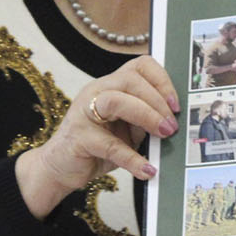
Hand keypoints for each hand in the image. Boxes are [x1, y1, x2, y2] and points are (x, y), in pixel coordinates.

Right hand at [15, 56, 178, 219]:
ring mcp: (84, 113)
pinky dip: (132, 159)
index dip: (162, 81)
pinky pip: (109, 145)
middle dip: (158, 101)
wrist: (60, 168)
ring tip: (164, 135)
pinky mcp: (78, 138)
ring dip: (146, 116)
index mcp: (110, 85)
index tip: (176, 105)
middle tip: (172, 126)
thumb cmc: (96, 147)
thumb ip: (145, 120)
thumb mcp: (127, 130)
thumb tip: (174, 122)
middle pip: (130, 80)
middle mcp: (96, 92)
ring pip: (116, 101)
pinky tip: (147, 170)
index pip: (140, 66)